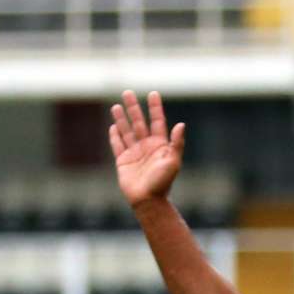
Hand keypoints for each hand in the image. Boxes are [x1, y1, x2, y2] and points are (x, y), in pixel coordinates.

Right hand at [110, 90, 184, 208]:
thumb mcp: (173, 162)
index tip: (153, 93)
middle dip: (133, 107)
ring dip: (121, 118)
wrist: (148, 201)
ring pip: (127, 131)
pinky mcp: (123, 161)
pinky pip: (118, 145)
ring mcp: (134, 153)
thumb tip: (181, 124)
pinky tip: (113, 126)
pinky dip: (114, 136)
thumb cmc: (163, 183)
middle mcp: (147, 146)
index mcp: (160, 145)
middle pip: (139, 122)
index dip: (155, 107)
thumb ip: (177, 143)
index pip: (157, 121)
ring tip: (116, 105)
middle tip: (127, 92)